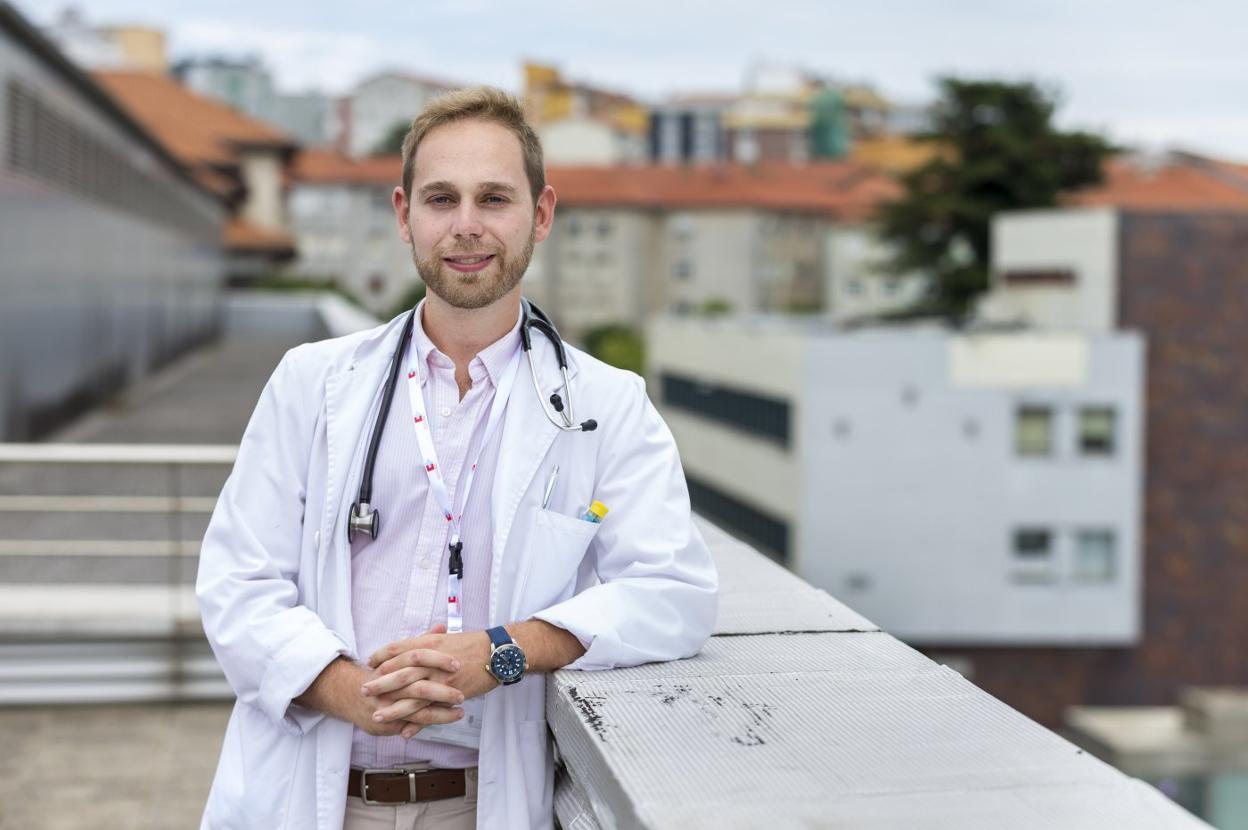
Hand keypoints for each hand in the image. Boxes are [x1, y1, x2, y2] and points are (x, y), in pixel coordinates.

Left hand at [365, 626, 497, 737]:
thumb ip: (428, 641)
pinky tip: (405, 731)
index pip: (399, 648)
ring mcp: (441, 677)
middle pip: (400, 672)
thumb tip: (411, 648)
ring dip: (393, 708)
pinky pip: (431, 711)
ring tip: (377, 716)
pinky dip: (418, 723)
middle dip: (380, 682)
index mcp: (430, 642)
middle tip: (364, 690)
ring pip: (412, 695)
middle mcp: (432, 659)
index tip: (370, 662)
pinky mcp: (452, 693)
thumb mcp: (448, 638)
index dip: (382, 655)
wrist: (497, 653)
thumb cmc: (474, 644)